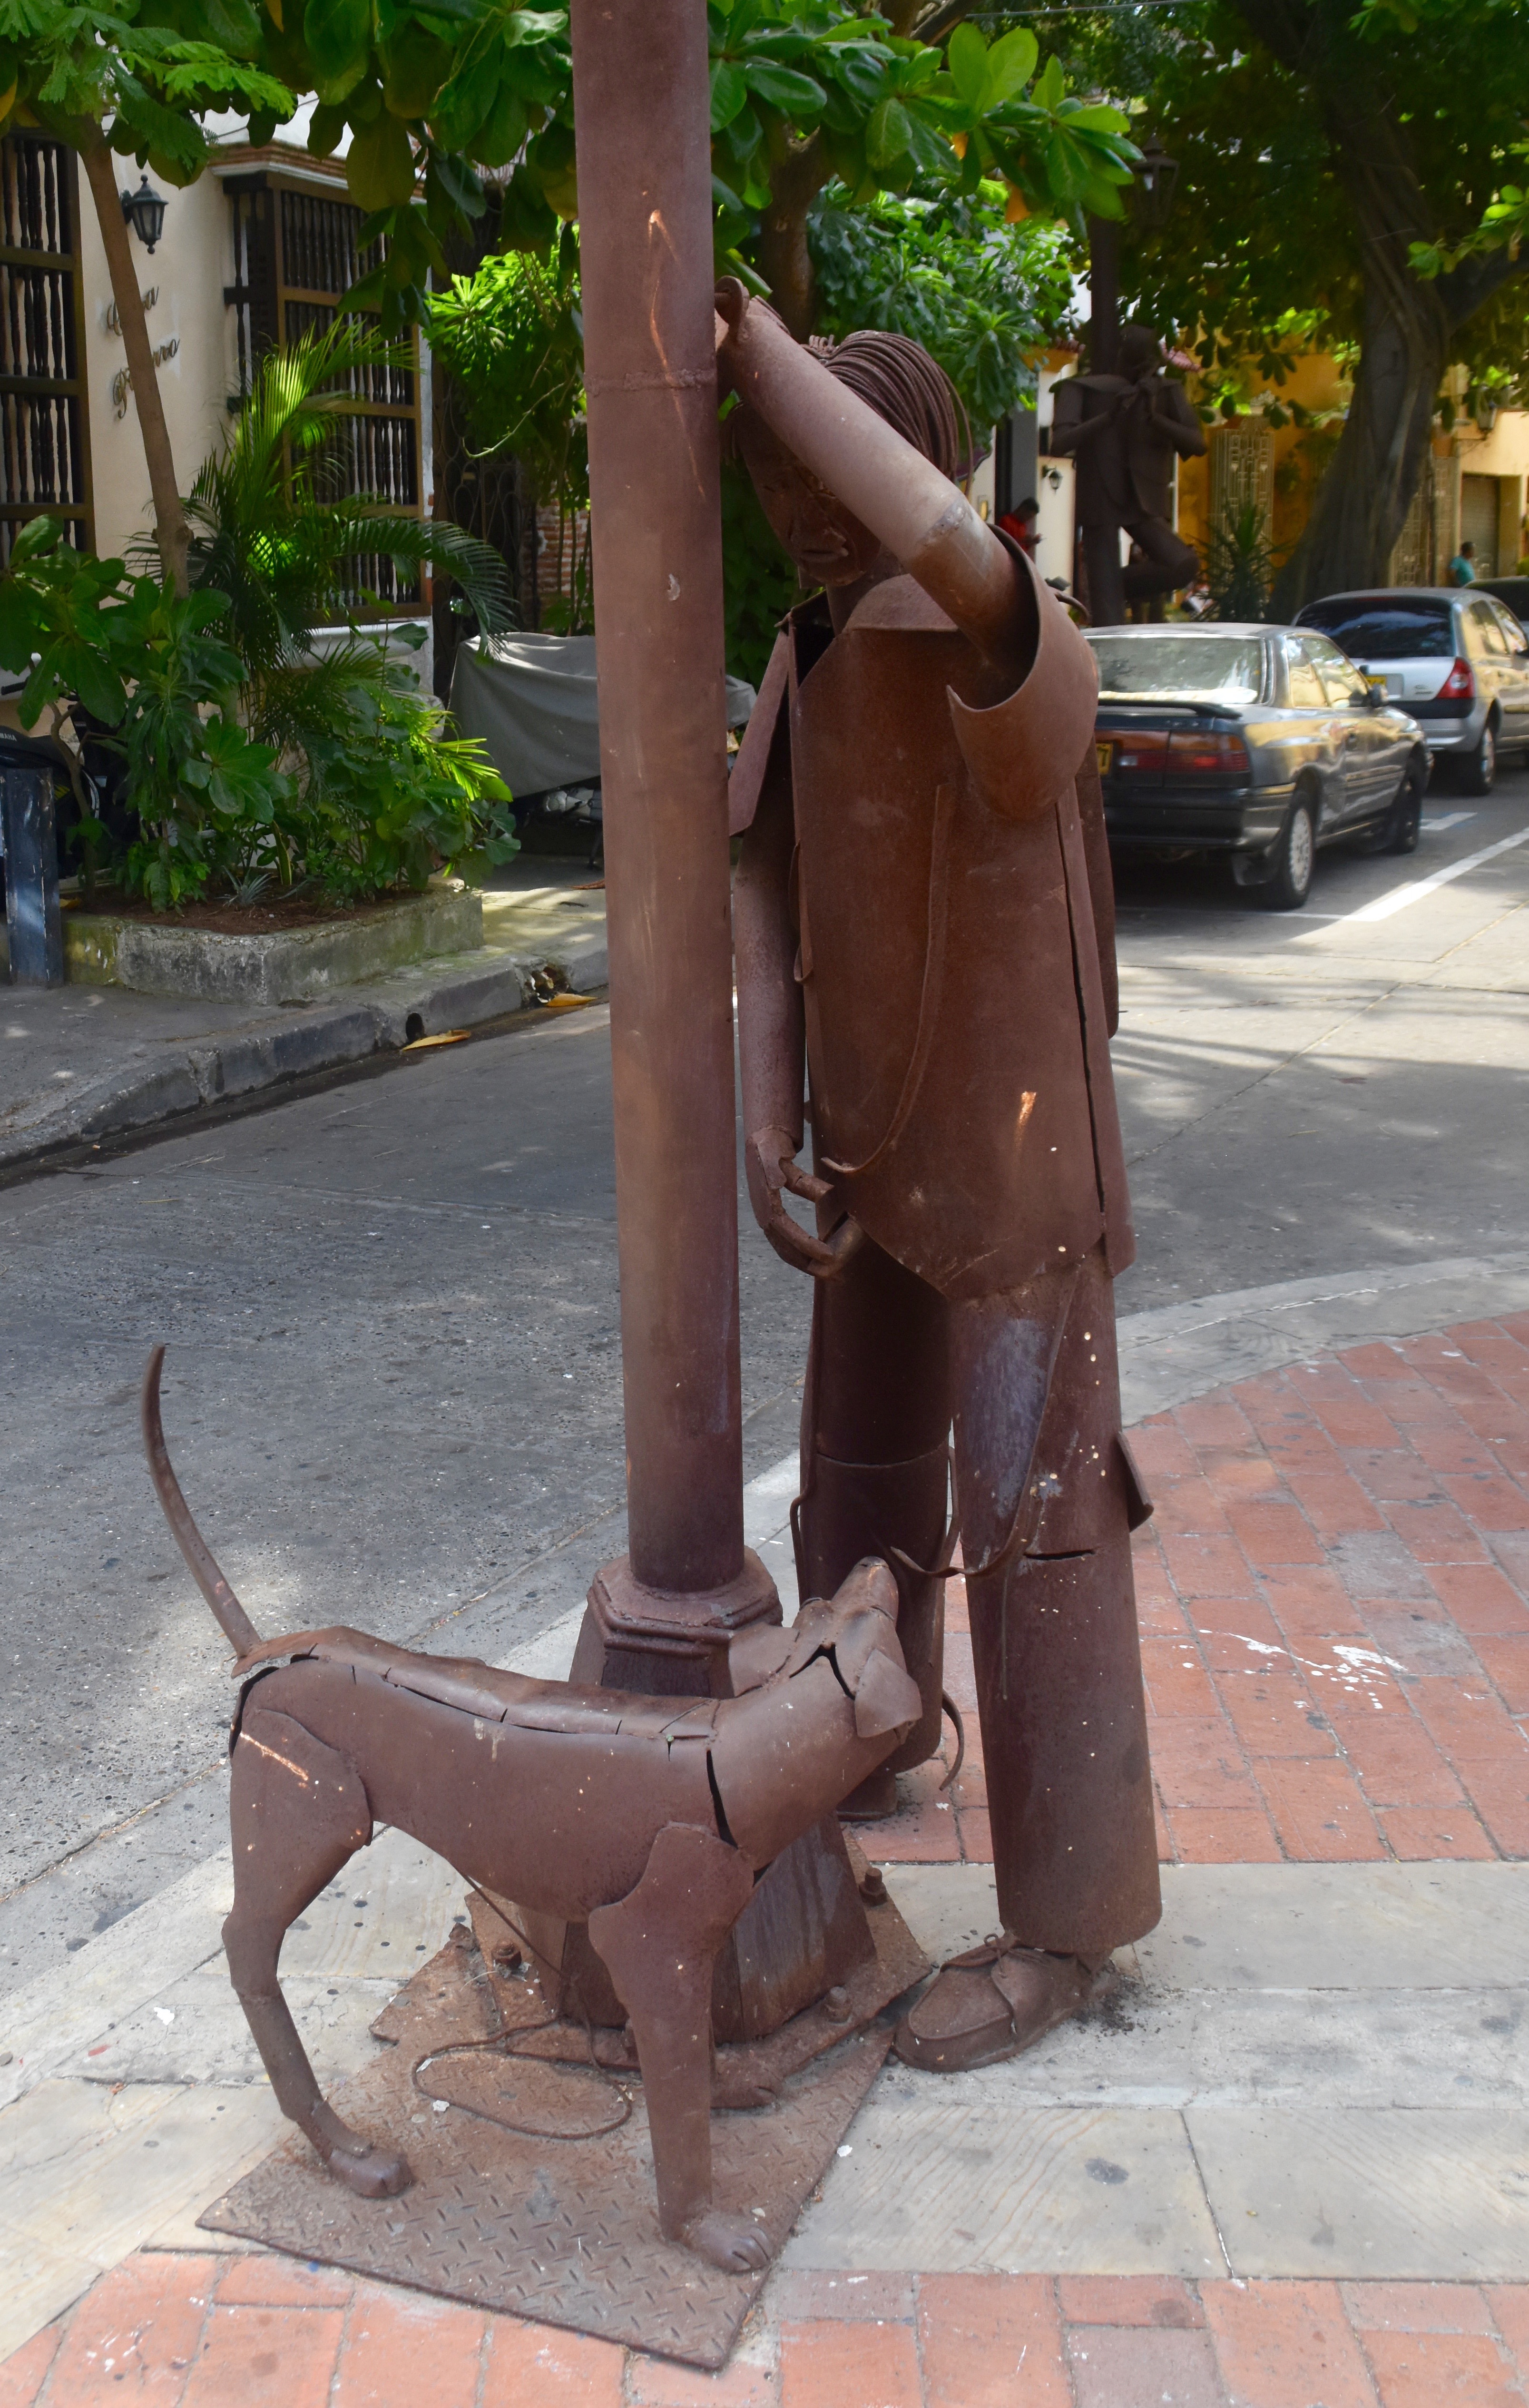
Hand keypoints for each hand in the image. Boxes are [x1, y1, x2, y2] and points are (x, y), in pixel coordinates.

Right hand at [745, 1126, 862, 1278]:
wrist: (758, 1142)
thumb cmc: (771, 1147)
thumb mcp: (781, 1157)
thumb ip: (794, 1176)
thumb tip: (810, 1191)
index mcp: (766, 1202)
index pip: (786, 1230)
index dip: (806, 1245)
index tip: (828, 1255)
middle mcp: (764, 1215)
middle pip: (784, 1248)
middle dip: (808, 1264)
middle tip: (834, 1275)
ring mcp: (766, 1218)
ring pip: (785, 1249)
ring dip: (805, 1263)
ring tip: (829, 1273)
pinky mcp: (772, 1217)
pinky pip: (786, 1242)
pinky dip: (801, 1253)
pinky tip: (817, 1257)